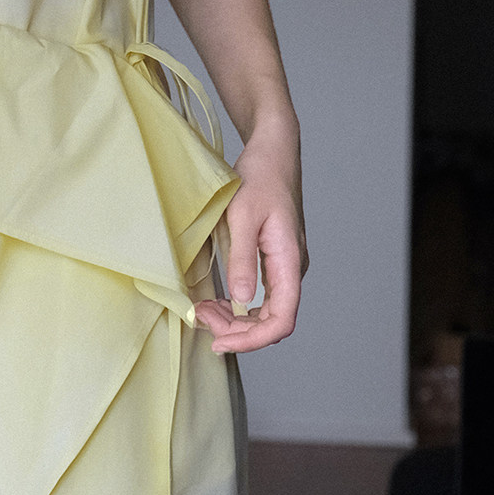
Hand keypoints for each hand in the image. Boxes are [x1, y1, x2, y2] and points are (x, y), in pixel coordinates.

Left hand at [194, 123, 306, 354]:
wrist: (273, 152)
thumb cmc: (260, 178)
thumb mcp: (243, 217)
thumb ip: (243, 259)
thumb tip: (240, 302)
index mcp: (290, 262)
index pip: (282, 320)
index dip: (253, 340)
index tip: (220, 342)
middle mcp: (292, 269)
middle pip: (272, 321)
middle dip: (238, 331)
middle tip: (201, 321)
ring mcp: (284, 266)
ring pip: (265, 311)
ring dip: (236, 320)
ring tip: (204, 312)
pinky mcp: (274, 261)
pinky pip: (261, 297)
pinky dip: (238, 306)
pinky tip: (217, 301)